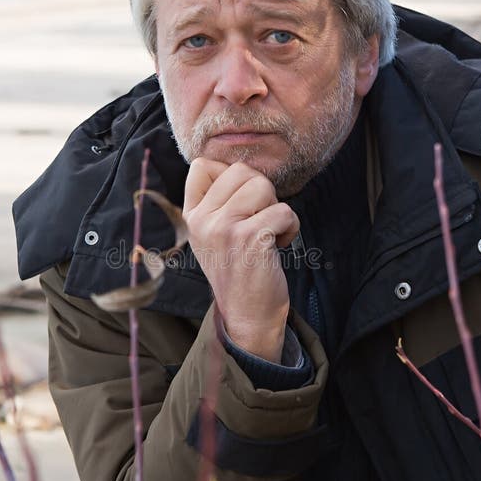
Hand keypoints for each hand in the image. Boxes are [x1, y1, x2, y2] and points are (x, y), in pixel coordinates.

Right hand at [183, 159, 299, 362]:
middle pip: (240, 170)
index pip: (202, 165)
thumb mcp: (212, 234)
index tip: (239, 204)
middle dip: (260, 191)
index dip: (230, 176)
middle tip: (259, 220)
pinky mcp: (251, 239)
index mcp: (191, 216)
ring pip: (263, 185)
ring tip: (268, 232)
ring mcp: (224, 228)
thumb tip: (241, 167)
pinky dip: (290, 227)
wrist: (247, 315)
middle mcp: (202, 220)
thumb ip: (217, 201)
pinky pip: (284, 210)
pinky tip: (277, 246)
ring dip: (276, 208)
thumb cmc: (238, 270)